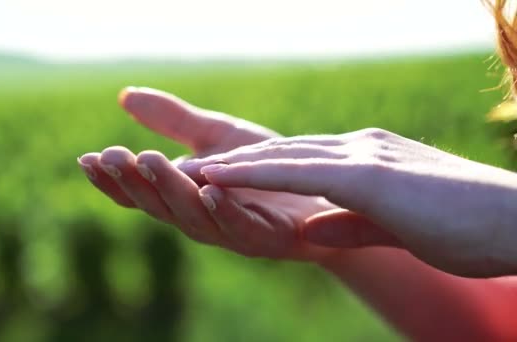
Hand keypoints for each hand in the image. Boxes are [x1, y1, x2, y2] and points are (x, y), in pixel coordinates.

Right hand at [77, 87, 343, 259]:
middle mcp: (200, 218)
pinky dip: (222, 209)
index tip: (85, 158)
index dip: (112, 180)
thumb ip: (174, 121)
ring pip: (191, 215)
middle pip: (157, 204)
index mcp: (184, 195)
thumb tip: (125, 96)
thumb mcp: (216, 136)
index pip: (139, 191)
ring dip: (168, 190)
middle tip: (111, 156)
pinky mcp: (266, 238)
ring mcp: (230, 231)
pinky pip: (240, 226)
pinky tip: (209, 188)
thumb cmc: (266, 169)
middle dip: (132, 182)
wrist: (321, 192)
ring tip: (148, 161)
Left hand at [181, 128, 516, 276]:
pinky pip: (296, 172)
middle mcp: (360, 148)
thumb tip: (308, 228)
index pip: (300, 159)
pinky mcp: (368, 176)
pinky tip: (219, 176)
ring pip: (281, 156)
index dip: (257, 166)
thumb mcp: (397, 226)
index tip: (221, 174)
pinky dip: (253, 174)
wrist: (516, 224)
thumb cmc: (466, 228)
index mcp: (367, 159)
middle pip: (283, 151)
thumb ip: (350, 223)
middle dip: (235, 160)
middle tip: (188, 165)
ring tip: (185, 167)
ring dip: (232, 164)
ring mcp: (363, 157)